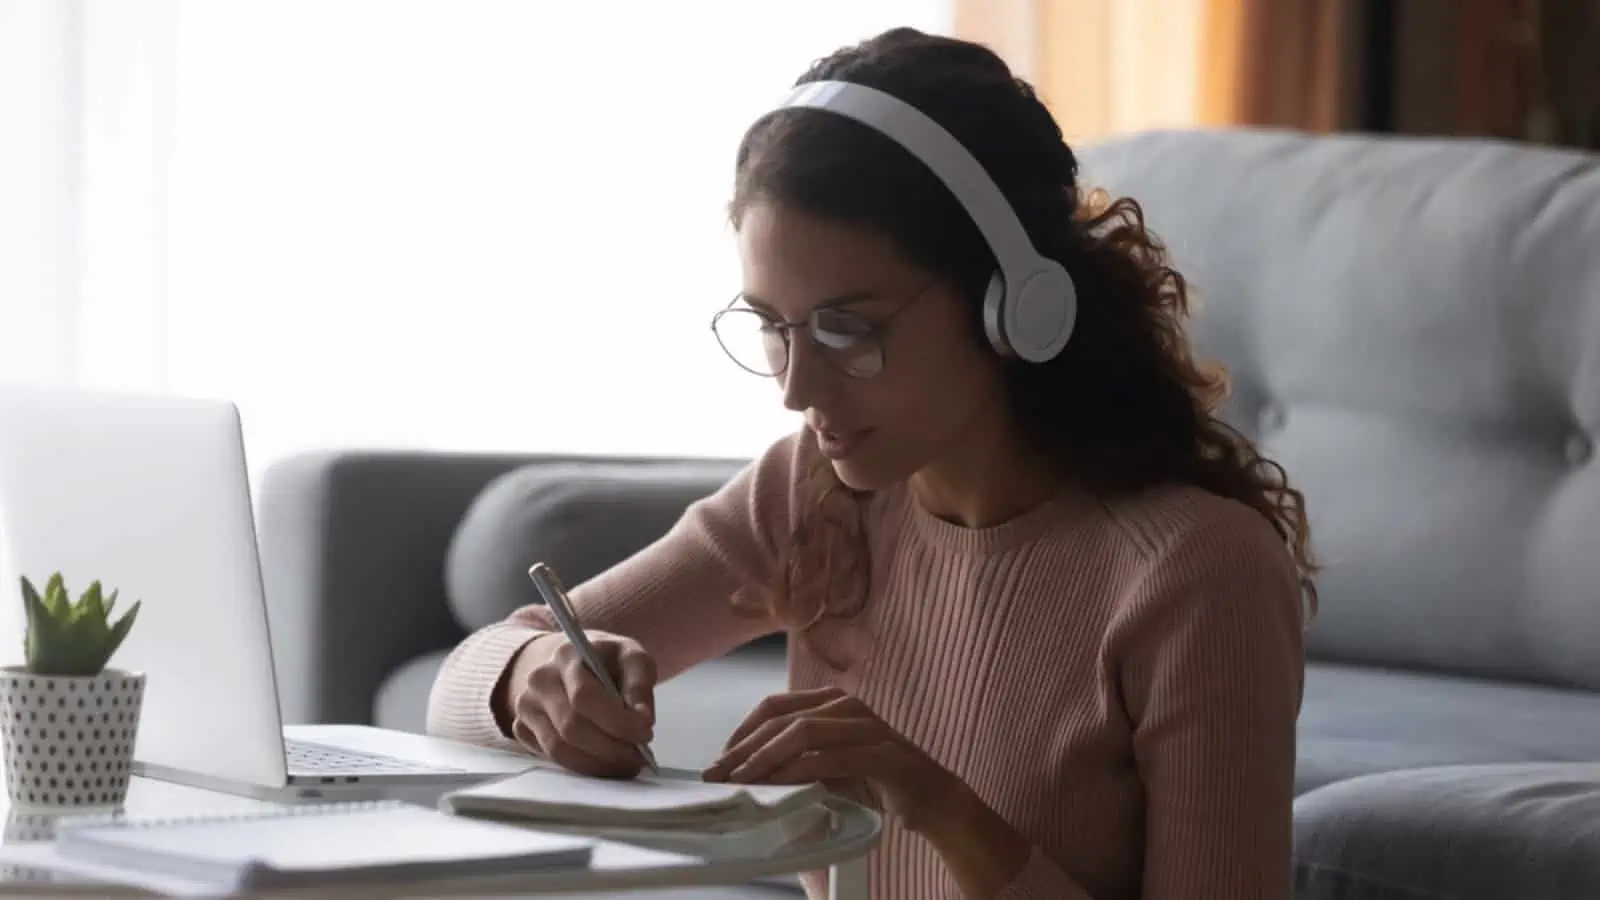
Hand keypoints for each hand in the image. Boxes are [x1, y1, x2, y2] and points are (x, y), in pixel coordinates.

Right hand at [508, 631, 656, 777]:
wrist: (573, 663)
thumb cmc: (607, 662)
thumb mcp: (632, 658)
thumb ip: (640, 684)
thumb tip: (642, 719)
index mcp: (567, 655)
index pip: (585, 697)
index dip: (617, 721)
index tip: (645, 733)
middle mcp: (539, 680)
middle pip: (571, 728)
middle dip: (611, 749)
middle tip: (639, 756)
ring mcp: (526, 706)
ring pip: (560, 749)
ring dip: (598, 764)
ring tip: (626, 764)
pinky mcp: (523, 728)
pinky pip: (551, 758)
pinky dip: (582, 766)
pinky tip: (604, 762)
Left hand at [701, 686, 957, 831]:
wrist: (933, 798)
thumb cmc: (877, 782)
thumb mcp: (829, 767)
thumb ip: (796, 760)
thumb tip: (745, 771)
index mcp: (832, 702)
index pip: (774, 706)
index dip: (741, 732)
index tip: (718, 761)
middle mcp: (848, 705)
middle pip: (782, 718)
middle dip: (744, 747)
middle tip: (718, 774)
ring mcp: (868, 725)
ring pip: (804, 731)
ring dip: (766, 757)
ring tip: (742, 780)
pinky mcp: (884, 752)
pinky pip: (834, 756)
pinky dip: (801, 769)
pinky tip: (781, 783)